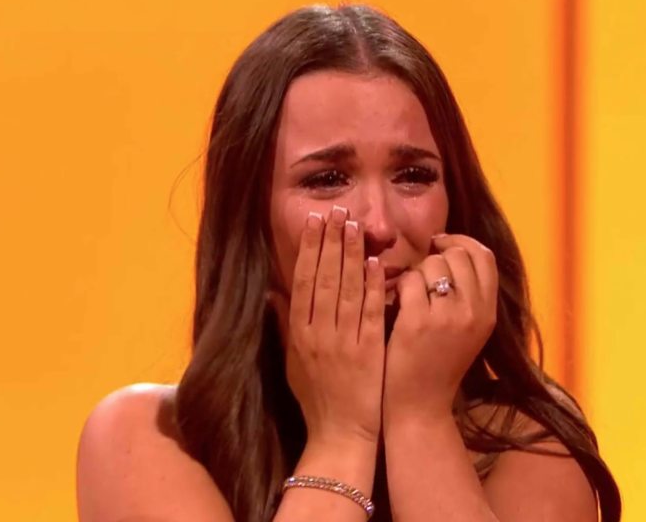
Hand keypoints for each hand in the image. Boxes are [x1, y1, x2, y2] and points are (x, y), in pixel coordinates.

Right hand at [268, 206, 385, 447]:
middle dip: (329, 241)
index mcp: (298, 333)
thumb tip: (270, 293)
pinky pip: (370, 313)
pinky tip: (375, 263)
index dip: (309, 249)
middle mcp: (317, 334)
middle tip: (336, 209)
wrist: (339, 435)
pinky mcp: (368, 352)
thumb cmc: (315, 399)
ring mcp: (342, 342)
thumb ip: (282, 326)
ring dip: (350, 255)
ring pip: (345, 289)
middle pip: (322, 278)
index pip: (302, 282)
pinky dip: (372, 286)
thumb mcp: (291, 362)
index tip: (314, 222)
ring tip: (354, 225)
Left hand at [384, 234, 497, 422]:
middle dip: (435, 256)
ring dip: (415, 271)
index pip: (485, 256)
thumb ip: (469, 297)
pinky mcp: (418, 323)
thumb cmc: (437, 367)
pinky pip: (409, 281)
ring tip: (409, 294)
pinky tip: (395, 302)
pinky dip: (399, 285)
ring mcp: (447, 317)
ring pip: (432, 264)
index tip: (441, 244)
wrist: (419, 408)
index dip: (461, 242)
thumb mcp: (468, 332)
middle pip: (458, 255)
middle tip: (421, 272)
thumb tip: (453, 253)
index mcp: (488, 313)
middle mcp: (474, 312)